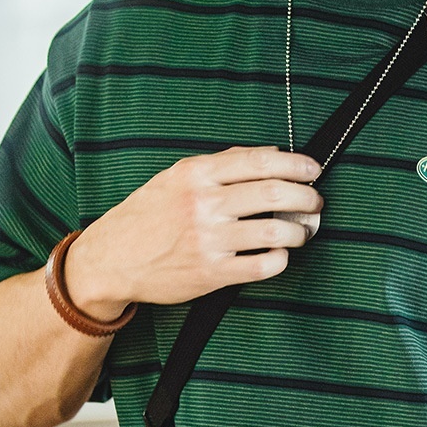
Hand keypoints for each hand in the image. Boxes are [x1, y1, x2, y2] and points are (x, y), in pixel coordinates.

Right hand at [65, 145, 323, 319]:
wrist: (111, 259)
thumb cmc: (146, 217)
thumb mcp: (175, 178)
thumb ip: (220, 165)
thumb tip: (270, 154)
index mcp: (196, 174)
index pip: (260, 161)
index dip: (296, 164)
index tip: (313, 169)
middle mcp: (204, 204)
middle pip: (274, 194)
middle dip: (306, 197)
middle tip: (315, 202)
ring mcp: (209, 240)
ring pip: (276, 232)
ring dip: (299, 231)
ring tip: (302, 232)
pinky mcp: (212, 273)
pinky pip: (263, 265)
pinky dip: (280, 259)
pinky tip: (279, 256)